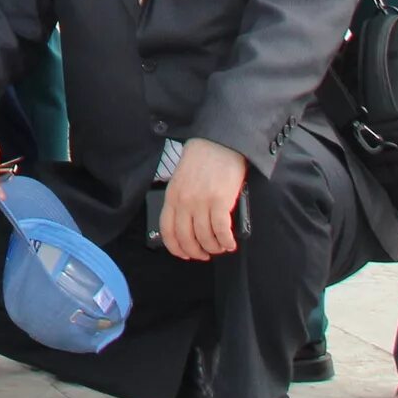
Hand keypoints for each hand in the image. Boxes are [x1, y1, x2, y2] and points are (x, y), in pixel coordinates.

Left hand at [159, 138, 249, 262]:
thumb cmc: (201, 161)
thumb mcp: (181, 180)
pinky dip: (226, 241)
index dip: (176, 248)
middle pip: (186, 238)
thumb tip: (186, 226)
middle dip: (196, 252)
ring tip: (220, 247)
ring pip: (205, 238)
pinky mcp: (219, 201)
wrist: (218, 143)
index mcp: (172, 196)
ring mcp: (201, 202)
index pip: (167, 231)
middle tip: (205, 254)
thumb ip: (180, 201)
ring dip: (214, 248)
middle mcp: (184, 202)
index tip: (185, 254)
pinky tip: (230, 243)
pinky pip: (221, 231)